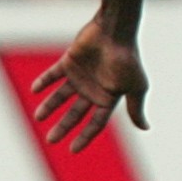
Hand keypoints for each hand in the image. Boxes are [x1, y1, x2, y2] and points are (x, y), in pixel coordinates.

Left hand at [31, 18, 150, 151]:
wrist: (115, 31)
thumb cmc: (128, 59)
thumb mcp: (135, 87)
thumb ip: (136, 108)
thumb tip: (146, 128)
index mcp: (109, 97)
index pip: (96, 122)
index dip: (85, 136)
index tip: (72, 149)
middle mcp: (93, 88)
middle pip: (75, 113)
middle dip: (63, 126)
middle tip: (51, 139)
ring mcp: (80, 76)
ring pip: (61, 96)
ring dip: (49, 106)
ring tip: (38, 116)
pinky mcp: (69, 62)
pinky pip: (53, 75)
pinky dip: (44, 82)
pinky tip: (35, 89)